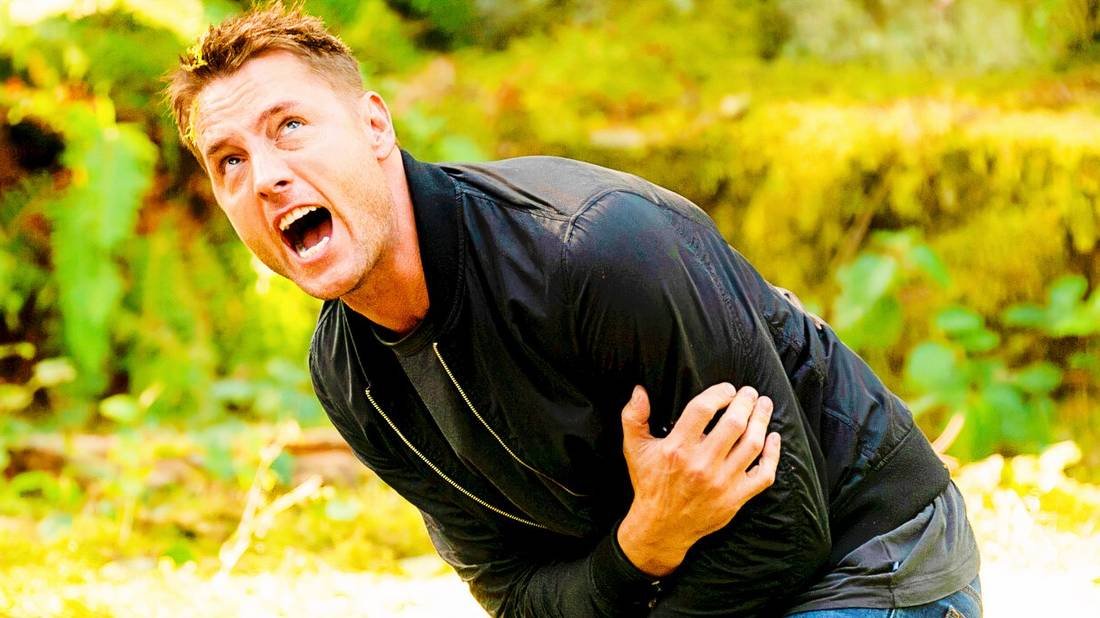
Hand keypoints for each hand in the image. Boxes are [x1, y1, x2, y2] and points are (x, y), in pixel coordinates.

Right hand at [616, 383, 780, 576]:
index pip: (703, 410)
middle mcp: (701, 465)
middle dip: (745, 402)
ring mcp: (721, 483)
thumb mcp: (634, 449)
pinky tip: (773, 438)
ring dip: (761, 421)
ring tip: (763, 406)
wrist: (661, 527)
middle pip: (734, 423)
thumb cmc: (649, 483)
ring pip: (752, 445)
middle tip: (749, 392)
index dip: (719, 393)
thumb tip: (639, 390)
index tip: (727, 389)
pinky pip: (764, 474)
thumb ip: (633, 417)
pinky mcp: (736, 498)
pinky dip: (773, 455)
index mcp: (677, 449)